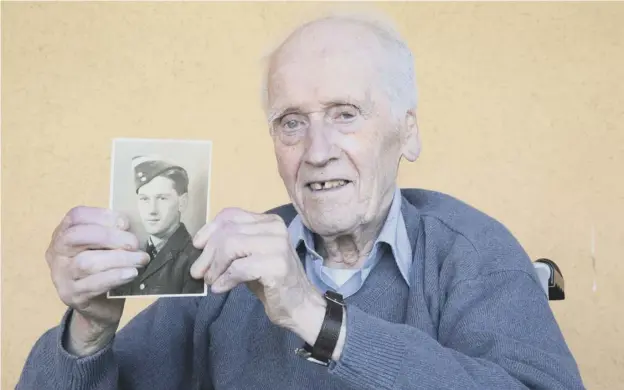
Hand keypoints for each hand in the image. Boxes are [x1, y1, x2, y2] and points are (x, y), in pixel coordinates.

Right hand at [46, 206, 149, 355]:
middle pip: (76, 236)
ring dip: (119, 259)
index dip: (101, 215)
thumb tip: (131, 225)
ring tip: (140, 259)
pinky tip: (131, 273)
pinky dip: (115, 276)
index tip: (125, 222)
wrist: (101, 307)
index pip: (76, 216)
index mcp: (64, 233)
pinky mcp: (71, 295)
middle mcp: (57, 253)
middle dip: (109, 237)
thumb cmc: (106, 269)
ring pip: (86, 262)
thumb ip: (115, 233)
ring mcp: (61, 276)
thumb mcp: (108, 247)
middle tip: (134, 243)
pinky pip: (93, 284)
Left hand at [190, 208, 325, 342]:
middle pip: (227, 231)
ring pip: (231, 246)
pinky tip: (220, 288)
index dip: (209, 230)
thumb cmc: (272, 282)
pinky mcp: (276, 265)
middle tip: (198, 273)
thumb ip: (231, 246)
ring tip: (211, 280)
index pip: (230, 215)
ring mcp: (277, 245)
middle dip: (207, 253)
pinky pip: (239, 268)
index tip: (197, 247)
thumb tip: (200, 247)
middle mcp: (275, 228)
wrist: (300, 305)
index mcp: (268, 221)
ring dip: (215, 266)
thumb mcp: (250, 257)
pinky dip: (225, 279)